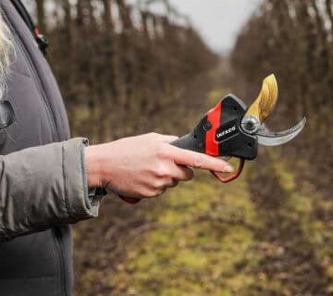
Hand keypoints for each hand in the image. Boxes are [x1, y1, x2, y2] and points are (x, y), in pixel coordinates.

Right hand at [84, 132, 233, 198]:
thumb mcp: (150, 139)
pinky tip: (143, 177)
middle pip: (188, 174)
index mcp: (166, 152)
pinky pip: (163, 190)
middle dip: (182, 169)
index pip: (197, 160)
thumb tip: (186, 146)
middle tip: (165, 163)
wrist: (104, 166)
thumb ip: (171, 142)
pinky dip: (156, 185)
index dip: (215, 164)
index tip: (228, 168)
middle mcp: (164, 168)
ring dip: (167, 176)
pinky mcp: (151, 194)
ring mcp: (158, 183)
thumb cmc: (127, 149)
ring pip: (175, 182)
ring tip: (148, 169)